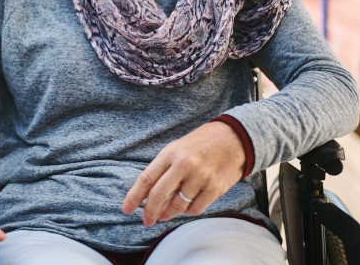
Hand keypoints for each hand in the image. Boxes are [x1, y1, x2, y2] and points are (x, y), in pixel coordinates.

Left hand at [122, 121, 246, 226]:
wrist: (233, 138)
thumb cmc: (200, 145)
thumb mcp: (177, 149)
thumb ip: (163, 170)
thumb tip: (148, 196)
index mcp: (170, 153)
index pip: (146, 179)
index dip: (134, 196)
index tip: (126, 209)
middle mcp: (184, 165)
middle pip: (159, 195)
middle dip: (149, 211)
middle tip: (146, 221)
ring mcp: (200, 177)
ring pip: (177, 205)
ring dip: (168, 213)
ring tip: (164, 214)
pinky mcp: (214, 188)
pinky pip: (195, 208)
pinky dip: (188, 211)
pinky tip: (186, 207)